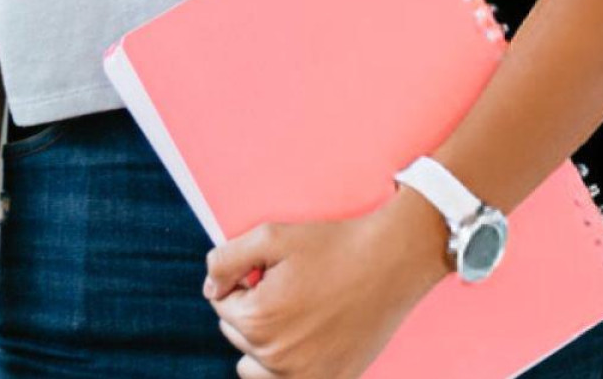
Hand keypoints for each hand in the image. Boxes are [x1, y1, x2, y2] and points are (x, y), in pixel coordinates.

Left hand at [200, 190, 451, 378]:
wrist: (392, 263)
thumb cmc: (331, 246)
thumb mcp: (271, 236)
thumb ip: (225, 260)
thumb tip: (210, 289)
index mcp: (257, 319)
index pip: (221, 303)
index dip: (245, 280)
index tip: (275, 270)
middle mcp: (275, 357)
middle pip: (237, 334)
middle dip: (254, 309)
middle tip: (292, 287)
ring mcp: (303, 376)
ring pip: (254, 363)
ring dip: (264, 341)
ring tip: (296, 314)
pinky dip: (286, 365)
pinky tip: (309, 338)